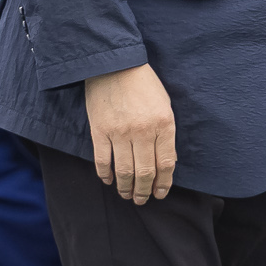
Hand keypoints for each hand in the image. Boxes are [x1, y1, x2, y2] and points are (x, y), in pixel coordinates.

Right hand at [84, 63, 177, 202]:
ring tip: (128, 195)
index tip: (160, 193)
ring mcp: (119, 133)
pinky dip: (106, 175)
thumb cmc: (144, 84)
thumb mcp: (165, 104)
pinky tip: (110, 181)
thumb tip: (165, 161)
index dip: (164, 182)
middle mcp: (142, 131)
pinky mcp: (99, 132)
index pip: (166, 163)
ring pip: (124, 171)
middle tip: (142, 200)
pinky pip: (103, 161)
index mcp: (163, 124)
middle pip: (145, 171)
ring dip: (127, 188)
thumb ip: (165, 132)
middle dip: (144, 190)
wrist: (114, 65)